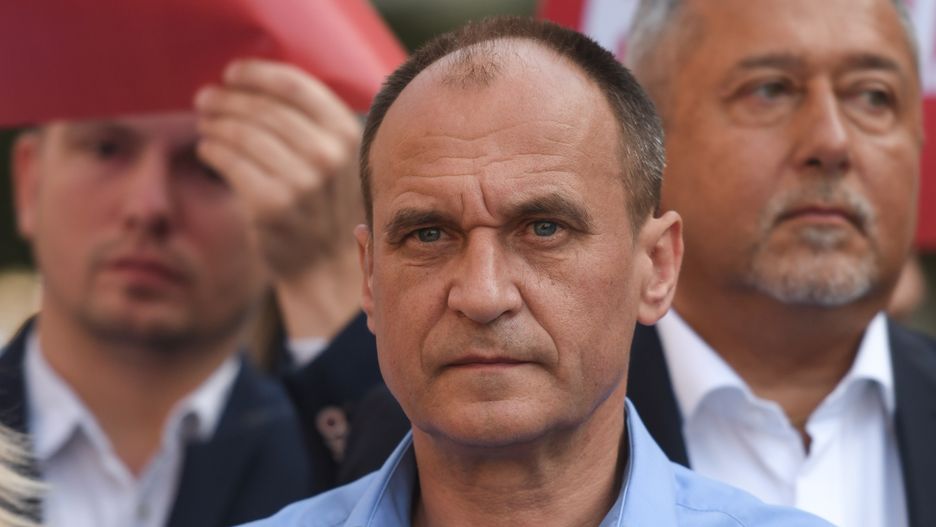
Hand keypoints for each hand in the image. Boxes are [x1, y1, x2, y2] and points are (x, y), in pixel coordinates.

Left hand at [195, 59, 363, 280]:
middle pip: (263, 108)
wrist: (325, 265)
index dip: (257, 74)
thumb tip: (250, 83)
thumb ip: (309, 122)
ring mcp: (301, 183)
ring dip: (215, 123)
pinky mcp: (271, 206)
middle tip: (206, 98)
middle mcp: (327, 156)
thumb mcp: (335, 158)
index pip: (295, 86)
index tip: (232, 74)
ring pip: (242, 133)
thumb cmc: (321, 204)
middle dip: (227, 99)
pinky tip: (207, 150)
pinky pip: (229, 163)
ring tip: (205, 123)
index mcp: (346, 135)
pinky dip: (211, 150)